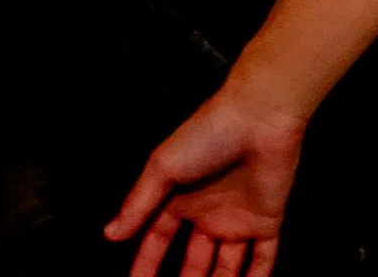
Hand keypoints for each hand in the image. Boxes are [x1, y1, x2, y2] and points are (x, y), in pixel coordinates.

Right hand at [103, 84, 306, 276]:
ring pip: (225, 268)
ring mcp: (238, 218)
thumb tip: (110, 234)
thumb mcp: (163, 166)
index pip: (158, 240)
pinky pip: (262, 259)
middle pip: (193, 262)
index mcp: (181, 198)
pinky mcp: (267, 220)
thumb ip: (139, 203)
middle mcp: (208, 212)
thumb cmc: (207, 133)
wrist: (259, 116)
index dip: (146, 265)